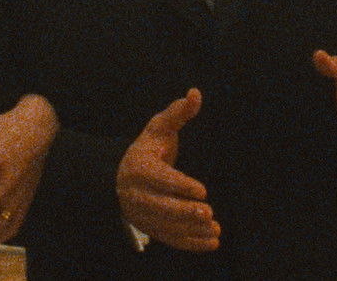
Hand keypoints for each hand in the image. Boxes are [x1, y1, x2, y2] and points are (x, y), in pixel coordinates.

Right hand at [117, 89, 219, 251]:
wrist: (120, 176)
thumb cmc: (148, 149)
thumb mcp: (159, 128)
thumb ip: (178, 113)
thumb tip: (195, 93)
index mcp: (138, 167)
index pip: (159, 178)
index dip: (180, 185)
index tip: (202, 190)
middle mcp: (135, 193)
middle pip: (160, 206)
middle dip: (184, 211)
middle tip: (208, 212)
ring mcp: (141, 214)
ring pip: (166, 225)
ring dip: (191, 230)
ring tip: (215, 229)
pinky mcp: (149, 228)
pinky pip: (169, 239)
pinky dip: (190, 243)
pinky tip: (212, 242)